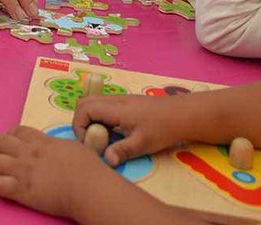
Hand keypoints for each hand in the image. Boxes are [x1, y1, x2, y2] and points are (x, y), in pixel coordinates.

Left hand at [0, 125, 109, 218]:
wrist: (88, 188)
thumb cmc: (88, 169)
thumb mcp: (73, 146)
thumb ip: (59, 145)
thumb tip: (57, 148)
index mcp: (42, 141)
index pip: (16, 131)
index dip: (11, 135)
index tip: (14, 142)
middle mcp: (29, 153)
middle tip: (4, 156)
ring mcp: (23, 171)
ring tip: (4, 172)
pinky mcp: (22, 191)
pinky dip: (0, 186)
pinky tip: (8, 188)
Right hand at [72, 94, 186, 165]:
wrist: (182, 114)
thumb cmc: (162, 128)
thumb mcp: (143, 143)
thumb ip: (123, 151)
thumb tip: (107, 160)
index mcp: (116, 109)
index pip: (85, 109)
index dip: (79, 125)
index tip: (89, 142)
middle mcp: (115, 100)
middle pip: (84, 102)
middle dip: (80, 121)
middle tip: (91, 140)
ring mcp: (120, 100)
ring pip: (94, 103)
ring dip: (90, 119)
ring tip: (102, 138)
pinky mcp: (126, 103)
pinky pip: (103, 106)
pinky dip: (100, 118)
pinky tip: (113, 133)